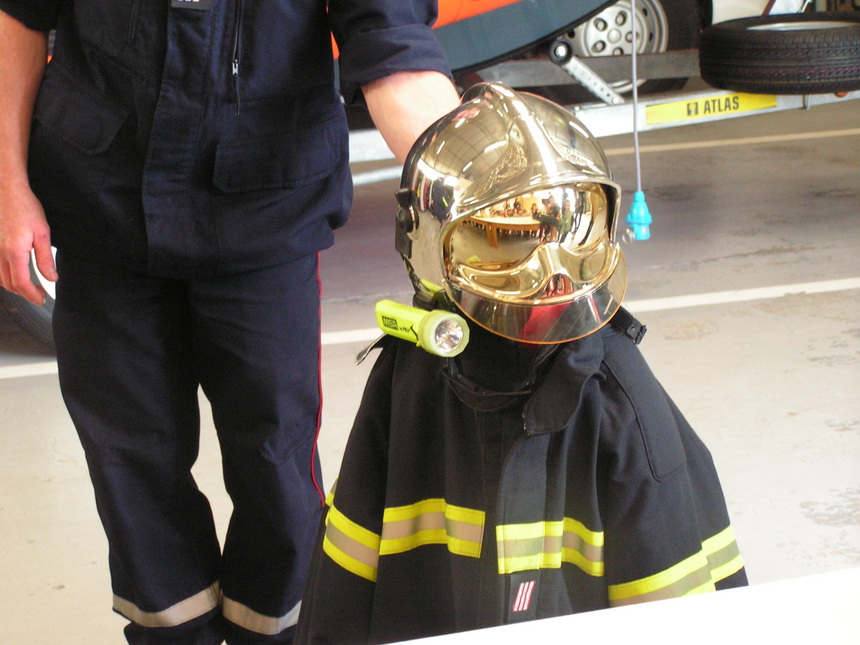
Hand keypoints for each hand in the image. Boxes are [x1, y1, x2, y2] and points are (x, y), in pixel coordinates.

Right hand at [0, 182, 55, 305]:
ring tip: (30, 288)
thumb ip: (45, 258)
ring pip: (0, 278)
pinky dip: (5, 277)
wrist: (7, 191)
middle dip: (25, 293)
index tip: (41, 299)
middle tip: (39, 295)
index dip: (31, 295)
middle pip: (9, 284)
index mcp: (14, 252)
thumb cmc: (26, 208)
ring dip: (15, 286)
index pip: (21, 283)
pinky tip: (15, 275)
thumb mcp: (43, 233)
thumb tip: (51, 278)